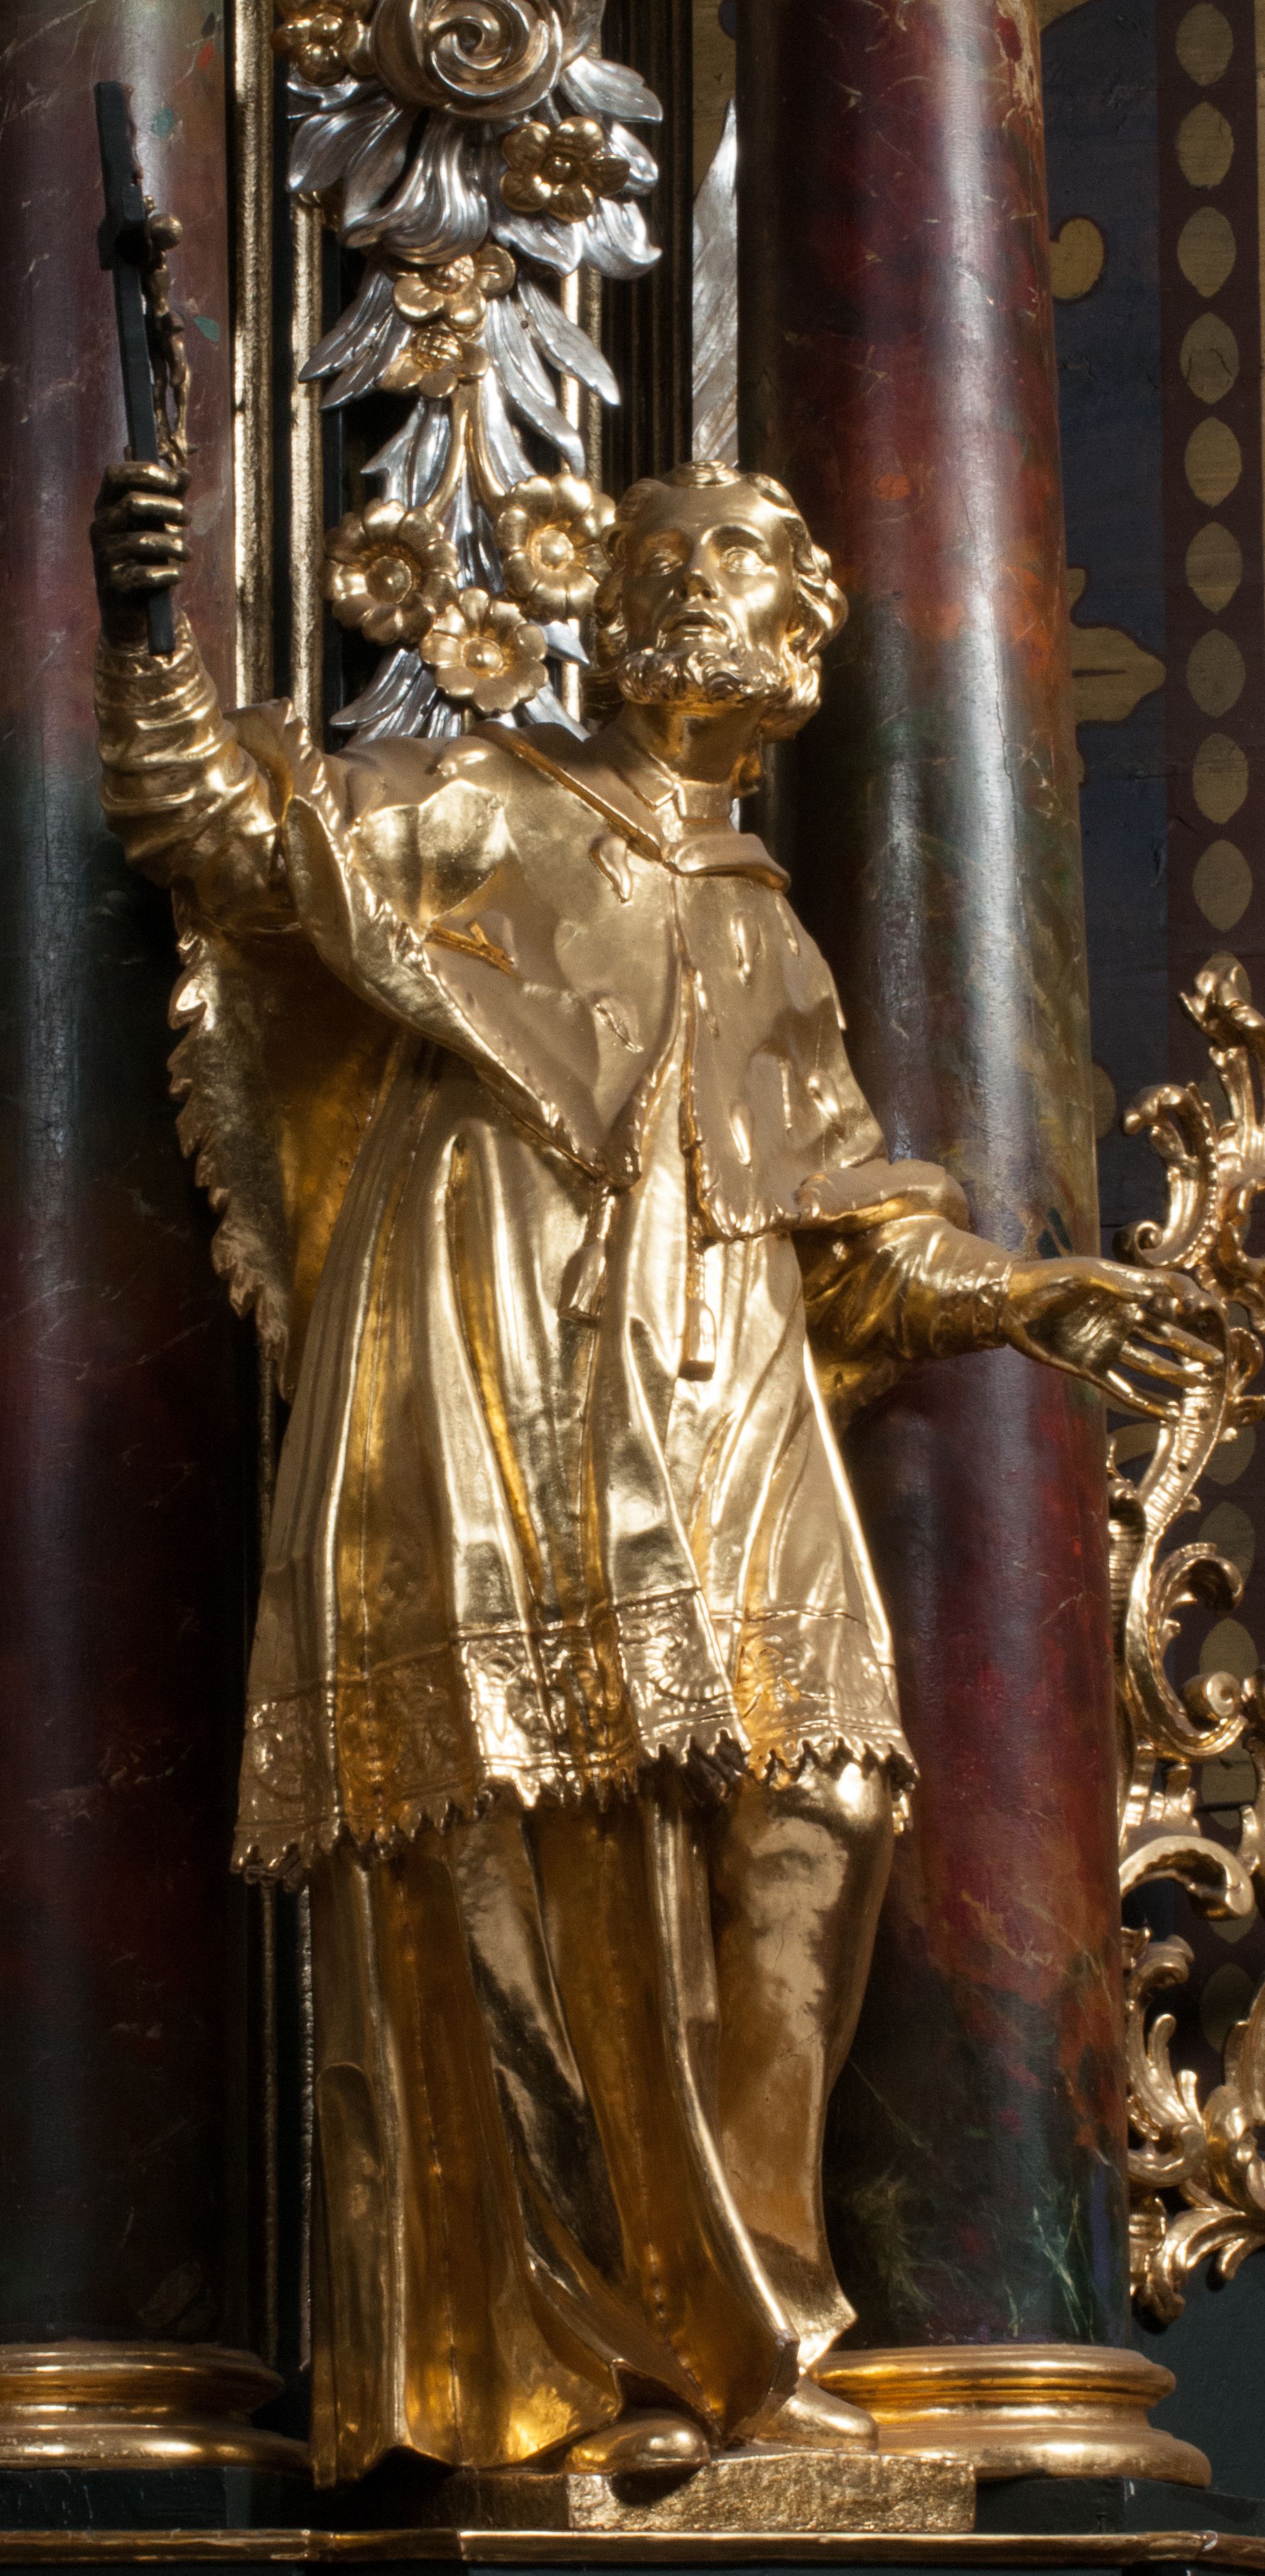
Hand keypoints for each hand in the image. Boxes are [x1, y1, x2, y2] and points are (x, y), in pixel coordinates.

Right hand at [91, 458, 189, 646]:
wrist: (133, 611)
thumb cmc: (147, 559)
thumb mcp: (160, 525)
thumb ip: (171, 499)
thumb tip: (184, 473)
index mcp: (107, 506)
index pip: (114, 474)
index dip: (143, 471)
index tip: (174, 479)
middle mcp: (100, 527)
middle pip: (132, 502)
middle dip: (167, 507)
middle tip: (187, 519)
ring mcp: (104, 556)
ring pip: (142, 541)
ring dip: (173, 545)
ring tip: (187, 553)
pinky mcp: (113, 584)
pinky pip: (144, 574)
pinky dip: (167, 574)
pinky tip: (178, 575)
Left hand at [1002, 1254, 1223, 1412]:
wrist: (1009, 1303)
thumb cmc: (1047, 1278)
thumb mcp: (1084, 1272)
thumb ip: (1117, 1282)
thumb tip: (1150, 1294)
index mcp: (1124, 1294)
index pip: (1165, 1300)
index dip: (1185, 1305)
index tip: (1197, 1312)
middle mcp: (1119, 1321)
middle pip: (1164, 1337)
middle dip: (1190, 1349)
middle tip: (1216, 1361)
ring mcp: (1105, 1346)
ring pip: (1149, 1365)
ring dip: (1174, 1376)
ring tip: (1198, 1385)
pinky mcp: (1088, 1368)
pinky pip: (1122, 1389)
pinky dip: (1145, 1402)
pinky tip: (1167, 1412)